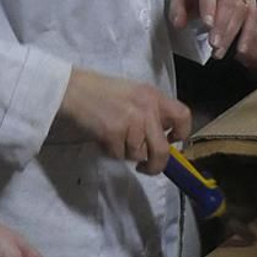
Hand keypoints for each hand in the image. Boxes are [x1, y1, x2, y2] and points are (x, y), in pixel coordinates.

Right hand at [59, 67, 190, 173]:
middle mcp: (147, 109)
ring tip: (113, 138)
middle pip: (162, 150)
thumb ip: (151, 112)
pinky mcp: (114, 133)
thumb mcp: (135, 94)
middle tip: (146, 167)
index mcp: (155, 96)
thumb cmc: (102, 92)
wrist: (73, 89)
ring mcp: (131, 122)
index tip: (170, 142)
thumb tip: (162, 138)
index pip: (183, 117)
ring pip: (138, 155)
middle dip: (155, 165)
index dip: (181, 135)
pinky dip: (110, 152)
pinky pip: (119, 155)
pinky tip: (103, 137)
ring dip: (126, 153)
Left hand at [169, 0, 255, 59]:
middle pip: (227, 1)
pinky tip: (240, 49)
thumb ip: (177, 9)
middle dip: (221, 25)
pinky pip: (252, 16)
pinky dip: (247, 34)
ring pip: (241, 10)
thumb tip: (179, 24)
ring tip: (219, 52)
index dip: (209, 7)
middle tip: (214, 44)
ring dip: (231, 33)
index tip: (207, 26)